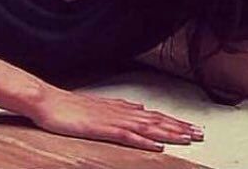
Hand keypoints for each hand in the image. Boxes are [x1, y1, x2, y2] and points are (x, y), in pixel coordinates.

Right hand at [30, 88, 203, 151]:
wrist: (47, 101)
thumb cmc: (68, 107)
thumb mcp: (98, 107)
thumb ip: (120, 108)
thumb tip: (140, 108)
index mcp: (120, 108)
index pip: (152, 116)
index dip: (173, 122)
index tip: (191, 127)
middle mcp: (119, 112)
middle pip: (155, 121)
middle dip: (178, 127)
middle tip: (200, 133)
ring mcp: (111, 120)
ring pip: (146, 128)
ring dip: (168, 133)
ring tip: (187, 138)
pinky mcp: (101, 129)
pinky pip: (127, 136)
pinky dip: (144, 141)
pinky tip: (156, 146)